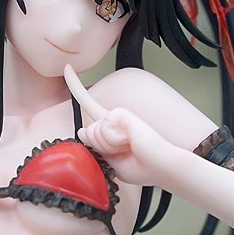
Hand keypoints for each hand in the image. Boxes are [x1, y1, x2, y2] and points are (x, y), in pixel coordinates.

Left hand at [64, 64, 174, 186]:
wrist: (165, 165)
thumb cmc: (145, 166)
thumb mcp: (114, 161)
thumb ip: (97, 145)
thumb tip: (82, 131)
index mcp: (113, 126)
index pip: (90, 105)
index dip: (76, 86)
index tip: (67, 68)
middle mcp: (115, 117)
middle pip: (88, 133)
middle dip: (101, 148)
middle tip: (125, 152)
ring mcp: (119, 114)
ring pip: (94, 134)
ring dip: (109, 147)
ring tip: (130, 147)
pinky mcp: (121, 113)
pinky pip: (103, 131)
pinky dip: (114, 143)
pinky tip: (130, 142)